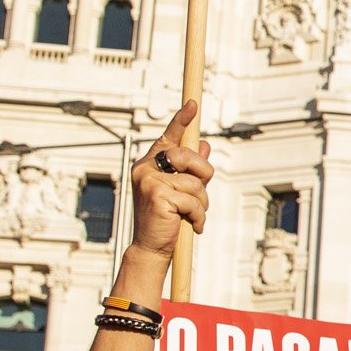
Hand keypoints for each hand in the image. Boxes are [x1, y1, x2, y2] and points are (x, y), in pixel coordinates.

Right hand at [127, 100, 213, 260]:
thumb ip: (191, 169)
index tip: (193, 104)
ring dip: (201, 203)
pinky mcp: (158, 196)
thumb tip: (204, 144)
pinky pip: (193, 201)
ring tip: (191, 215)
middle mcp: (146, 169)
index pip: (168, 138)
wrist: (152, 247)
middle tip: (200, 194)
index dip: (181, 121)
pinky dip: (198, 216)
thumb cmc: (166, 218)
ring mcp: (149, 181)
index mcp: (149, 164)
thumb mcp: (180, 190)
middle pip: (189, 157)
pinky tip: (192, 226)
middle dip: (203, 175)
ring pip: (195, 183)